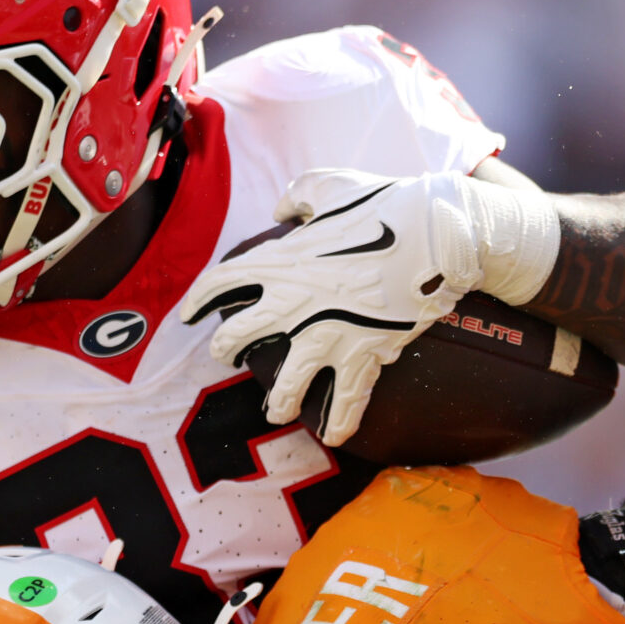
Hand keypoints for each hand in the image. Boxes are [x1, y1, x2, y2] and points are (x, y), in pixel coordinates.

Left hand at [190, 168, 561, 445]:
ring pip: (286, 384)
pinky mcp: (363, 355)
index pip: (221, 283)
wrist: (436, 235)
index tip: (188, 314)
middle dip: (225, 350)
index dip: (197, 300)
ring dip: (277, 402)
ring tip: (276, 411)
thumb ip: (299, 197)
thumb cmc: (384, 204)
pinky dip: (341, 423)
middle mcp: (293, 303)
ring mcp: (326, 335)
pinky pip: (347, 401)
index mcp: (279, 260)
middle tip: (226, 356)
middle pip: (238, 337)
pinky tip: (334, 438)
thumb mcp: (330, 185)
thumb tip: (285, 209)